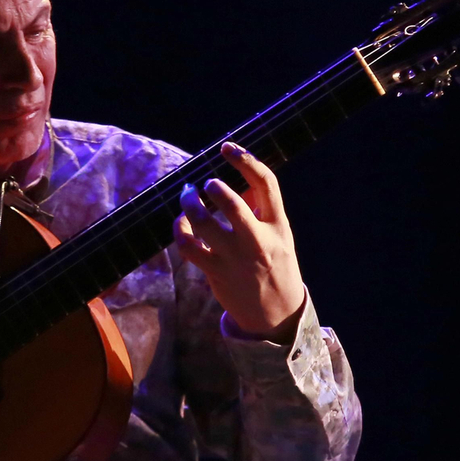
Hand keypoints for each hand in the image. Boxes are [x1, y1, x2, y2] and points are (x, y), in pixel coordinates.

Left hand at [174, 141, 306, 341]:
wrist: (276, 313)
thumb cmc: (274, 266)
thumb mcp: (280, 236)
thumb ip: (262, 210)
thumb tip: (240, 179)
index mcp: (278, 225)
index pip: (266, 183)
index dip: (246, 159)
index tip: (227, 147)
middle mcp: (258, 240)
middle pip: (232, 204)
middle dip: (212, 188)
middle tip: (203, 184)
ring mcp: (235, 258)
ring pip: (204, 223)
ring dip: (189, 205)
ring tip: (187, 197)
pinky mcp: (216, 272)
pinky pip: (189, 247)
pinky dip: (179, 230)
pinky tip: (180, 223)